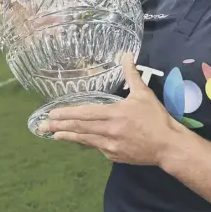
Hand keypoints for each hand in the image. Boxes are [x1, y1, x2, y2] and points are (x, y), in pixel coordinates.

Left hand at [38, 53, 181, 165]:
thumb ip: (131, 74)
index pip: (85, 113)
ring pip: (85, 140)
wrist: (168, 146)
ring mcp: (110, 146)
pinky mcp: (115, 156)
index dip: (67, 114)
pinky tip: (79, 141)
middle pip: (79, 128)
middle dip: (59, 127)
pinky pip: (97, 148)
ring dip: (68, 137)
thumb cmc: (156, 118)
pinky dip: (87, 143)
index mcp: (114, 114)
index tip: (52, 113)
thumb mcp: (144, 94)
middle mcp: (109, 131)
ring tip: (54, 135)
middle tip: (43, 126)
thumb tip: (126, 54)